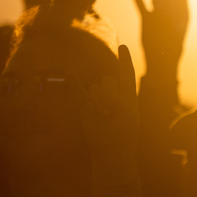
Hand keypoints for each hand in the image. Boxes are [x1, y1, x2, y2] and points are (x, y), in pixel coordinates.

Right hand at [80, 45, 140, 173]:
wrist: (111, 150)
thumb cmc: (123, 132)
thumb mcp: (126, 111)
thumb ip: (114, 97)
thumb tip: (96, 90)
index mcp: (127, 94)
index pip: (126, 73)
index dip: (124, 60)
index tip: (122, 46)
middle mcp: (111, 94)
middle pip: (110, 82)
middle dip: (112, 98)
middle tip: (114, 114)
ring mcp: (97, 99)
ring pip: (97, 89)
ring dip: (102, 104)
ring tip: (105, 117)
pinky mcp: (85, 106)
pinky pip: (78, 89)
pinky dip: (73, 79)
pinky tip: (68, 70)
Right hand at [130, 0, 188, 72]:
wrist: (161, 58)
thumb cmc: (174, 42)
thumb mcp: (178, 22)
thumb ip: (174, 4)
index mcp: (184, 11)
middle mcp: (171, 10)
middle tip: (168, 12)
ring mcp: (158, 13)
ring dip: (157, 2)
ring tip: (160, 13)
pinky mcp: (146, 18)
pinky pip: (140, 1)